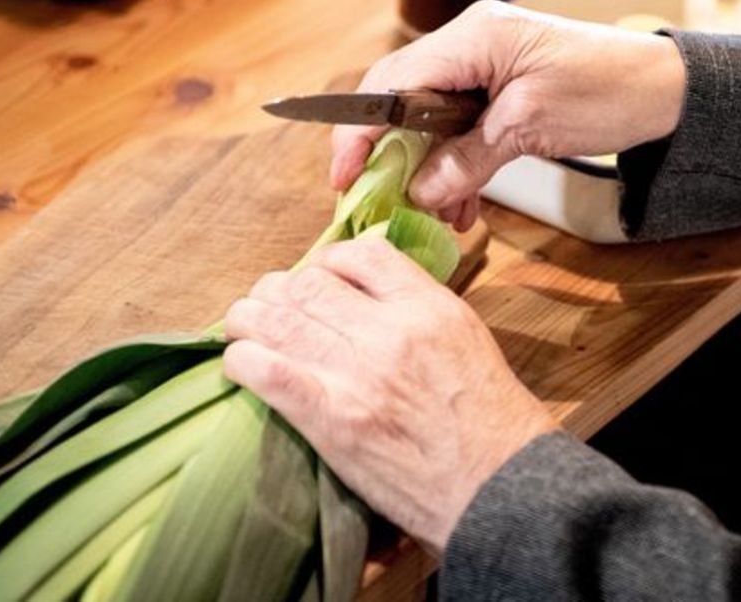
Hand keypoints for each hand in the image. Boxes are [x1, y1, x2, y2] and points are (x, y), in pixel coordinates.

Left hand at [222, 237, 558, 552]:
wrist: (499, 486)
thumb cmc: (492, 422)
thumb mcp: (468, 340)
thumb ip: (421, 311)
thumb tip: (373, 295)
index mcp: (428, 308)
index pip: (362, 255)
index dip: (328, 261)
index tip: (319, 278)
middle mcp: (390, 331)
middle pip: (308, 283)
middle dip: (279, 290)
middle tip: (271, 305)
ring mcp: (358, 374)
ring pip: (278, 319)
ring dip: (249, 319)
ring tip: (244, 328)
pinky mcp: (332, 420)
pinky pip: (269, 373)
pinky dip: (244, 361)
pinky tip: (241, 363)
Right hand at [331, 0, 686, 225]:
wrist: (667, 90)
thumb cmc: (608, 90)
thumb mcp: (531, 126)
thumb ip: (469, 157)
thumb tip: (419, 191)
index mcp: (473, 37)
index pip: (393, 81)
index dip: (360, 129)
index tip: (345, 176)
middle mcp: (471, 44)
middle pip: (402, 98)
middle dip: (386, 152)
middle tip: (373, 199)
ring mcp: (487, 66)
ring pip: (430, 118)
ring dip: (425, 167)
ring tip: (429, 213)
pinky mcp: (503, 90)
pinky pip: (460, 127)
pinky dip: (456, 165)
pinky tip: (461, 205)